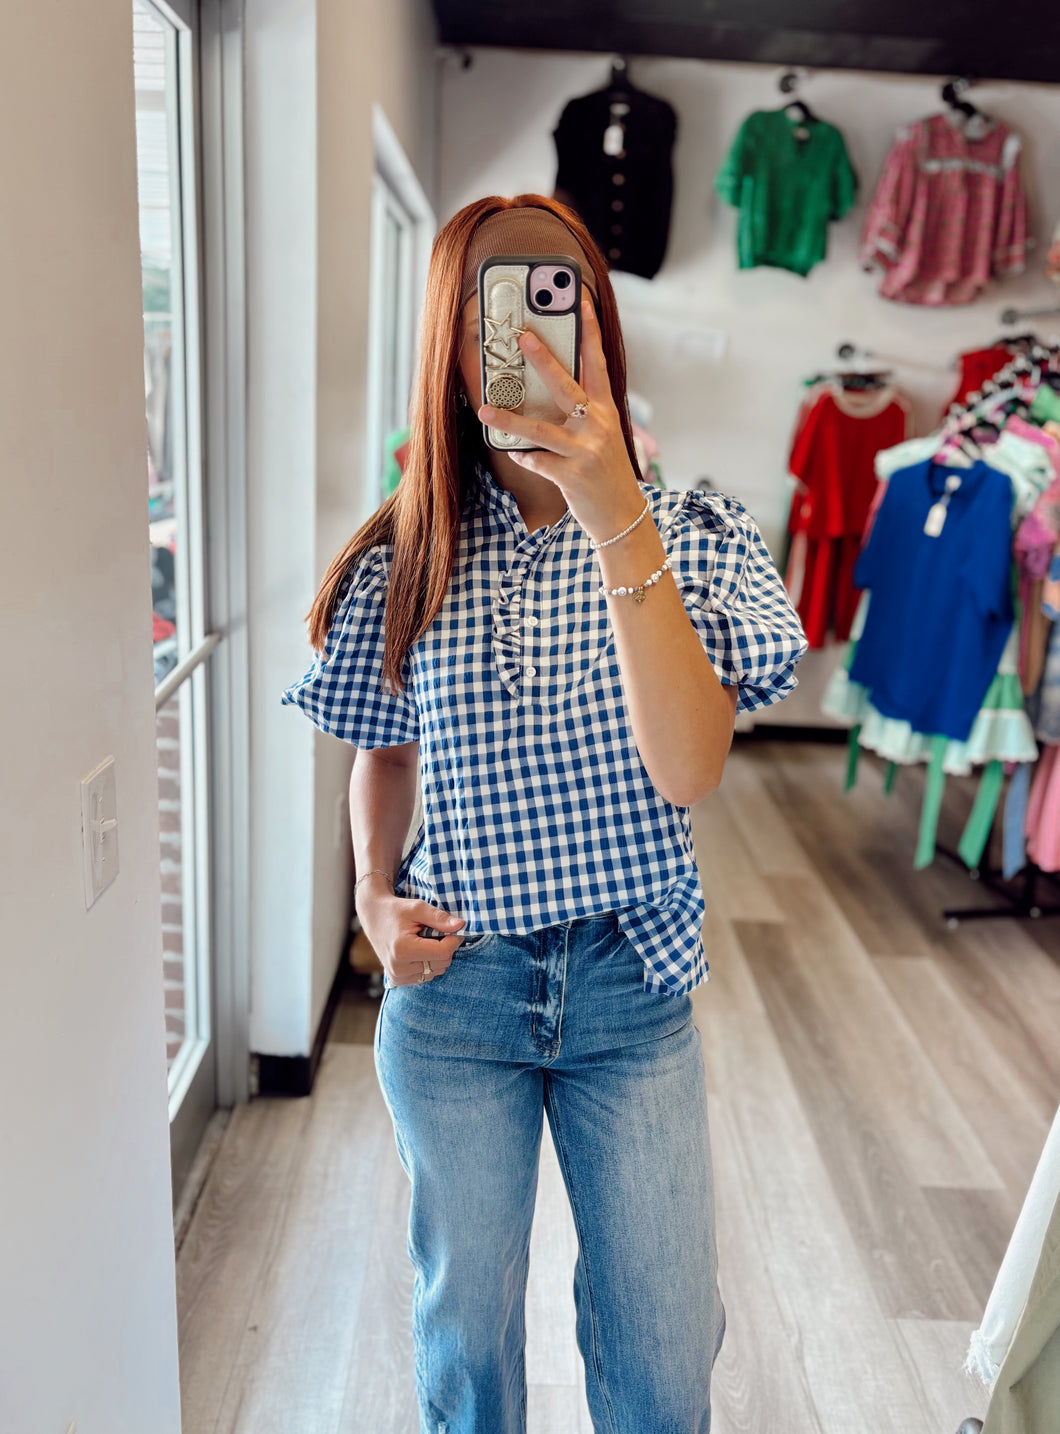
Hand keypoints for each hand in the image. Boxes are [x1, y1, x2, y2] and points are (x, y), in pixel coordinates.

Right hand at [357, 891, 465, 985]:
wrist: (374, 916)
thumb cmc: (396, 910)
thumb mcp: (417, 908)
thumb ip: (439, 918)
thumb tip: (461, 926)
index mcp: (403, 949)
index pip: (443, 952)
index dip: (454, 940)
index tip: (454, 929)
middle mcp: (399, 968)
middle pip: (442, 963)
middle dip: (445, 947)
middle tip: (435, 932)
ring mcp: (398, 977)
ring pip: (436, 971)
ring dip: (436, 957)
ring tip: (423, 941)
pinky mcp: (398, 980)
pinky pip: (426, 976)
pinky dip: (428, 964)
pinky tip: (417, 951)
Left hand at [477, 296, 646, 545]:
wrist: (622, 516)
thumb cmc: (607, 473)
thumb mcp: (604, 437)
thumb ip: (583, 413)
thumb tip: (551, 392)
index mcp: (606, 411)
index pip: (598, 364)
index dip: (590, 332)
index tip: (581, 303)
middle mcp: (597, 427)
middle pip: (567, 385)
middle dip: (543, 359)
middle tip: (522, 337)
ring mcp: (584, 452)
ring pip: (540, 430)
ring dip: (509, 419)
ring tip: (485, 409)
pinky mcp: (571, 476)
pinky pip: (537, 462)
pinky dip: (524, 458)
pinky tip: (517, 454)